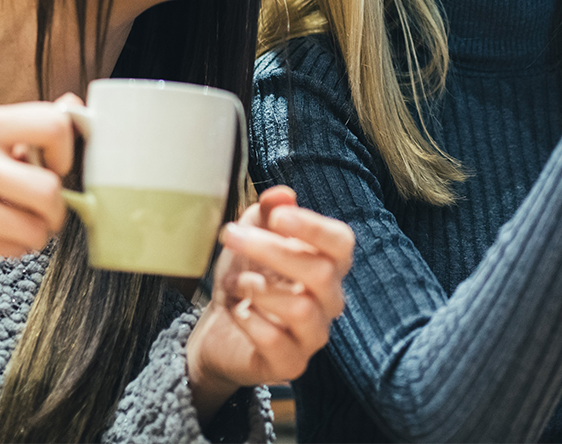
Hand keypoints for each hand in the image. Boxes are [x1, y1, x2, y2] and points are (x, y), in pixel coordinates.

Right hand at [0, 101, 73, 367]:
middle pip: (49, 185)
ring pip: (37, 223)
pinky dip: (13, 249)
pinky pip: (15, 247)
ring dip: (35, 232)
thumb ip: (21, 130)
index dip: (67, 152)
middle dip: (55, 207)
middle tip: (39, 211)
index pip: (53, 123)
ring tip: (10, 227)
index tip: (55, 168)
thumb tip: (74, 104)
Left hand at [186, 187, 353, 419]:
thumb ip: (266, 213)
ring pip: (302, 309)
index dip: (313, 227)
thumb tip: (281, 195)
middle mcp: (328, 301)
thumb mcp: (250, 237)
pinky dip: (251, 321)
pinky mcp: (290, 365)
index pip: (341, 243)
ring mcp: (312, 336)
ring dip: (259, 288)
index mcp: (326, 265)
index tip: (276, 218)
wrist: (219, 330)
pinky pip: (277, 342)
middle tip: (232, 236)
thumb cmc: (244, 279)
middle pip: (320, 272)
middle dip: (271, 250)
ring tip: (234, 282)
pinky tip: (236, 310)